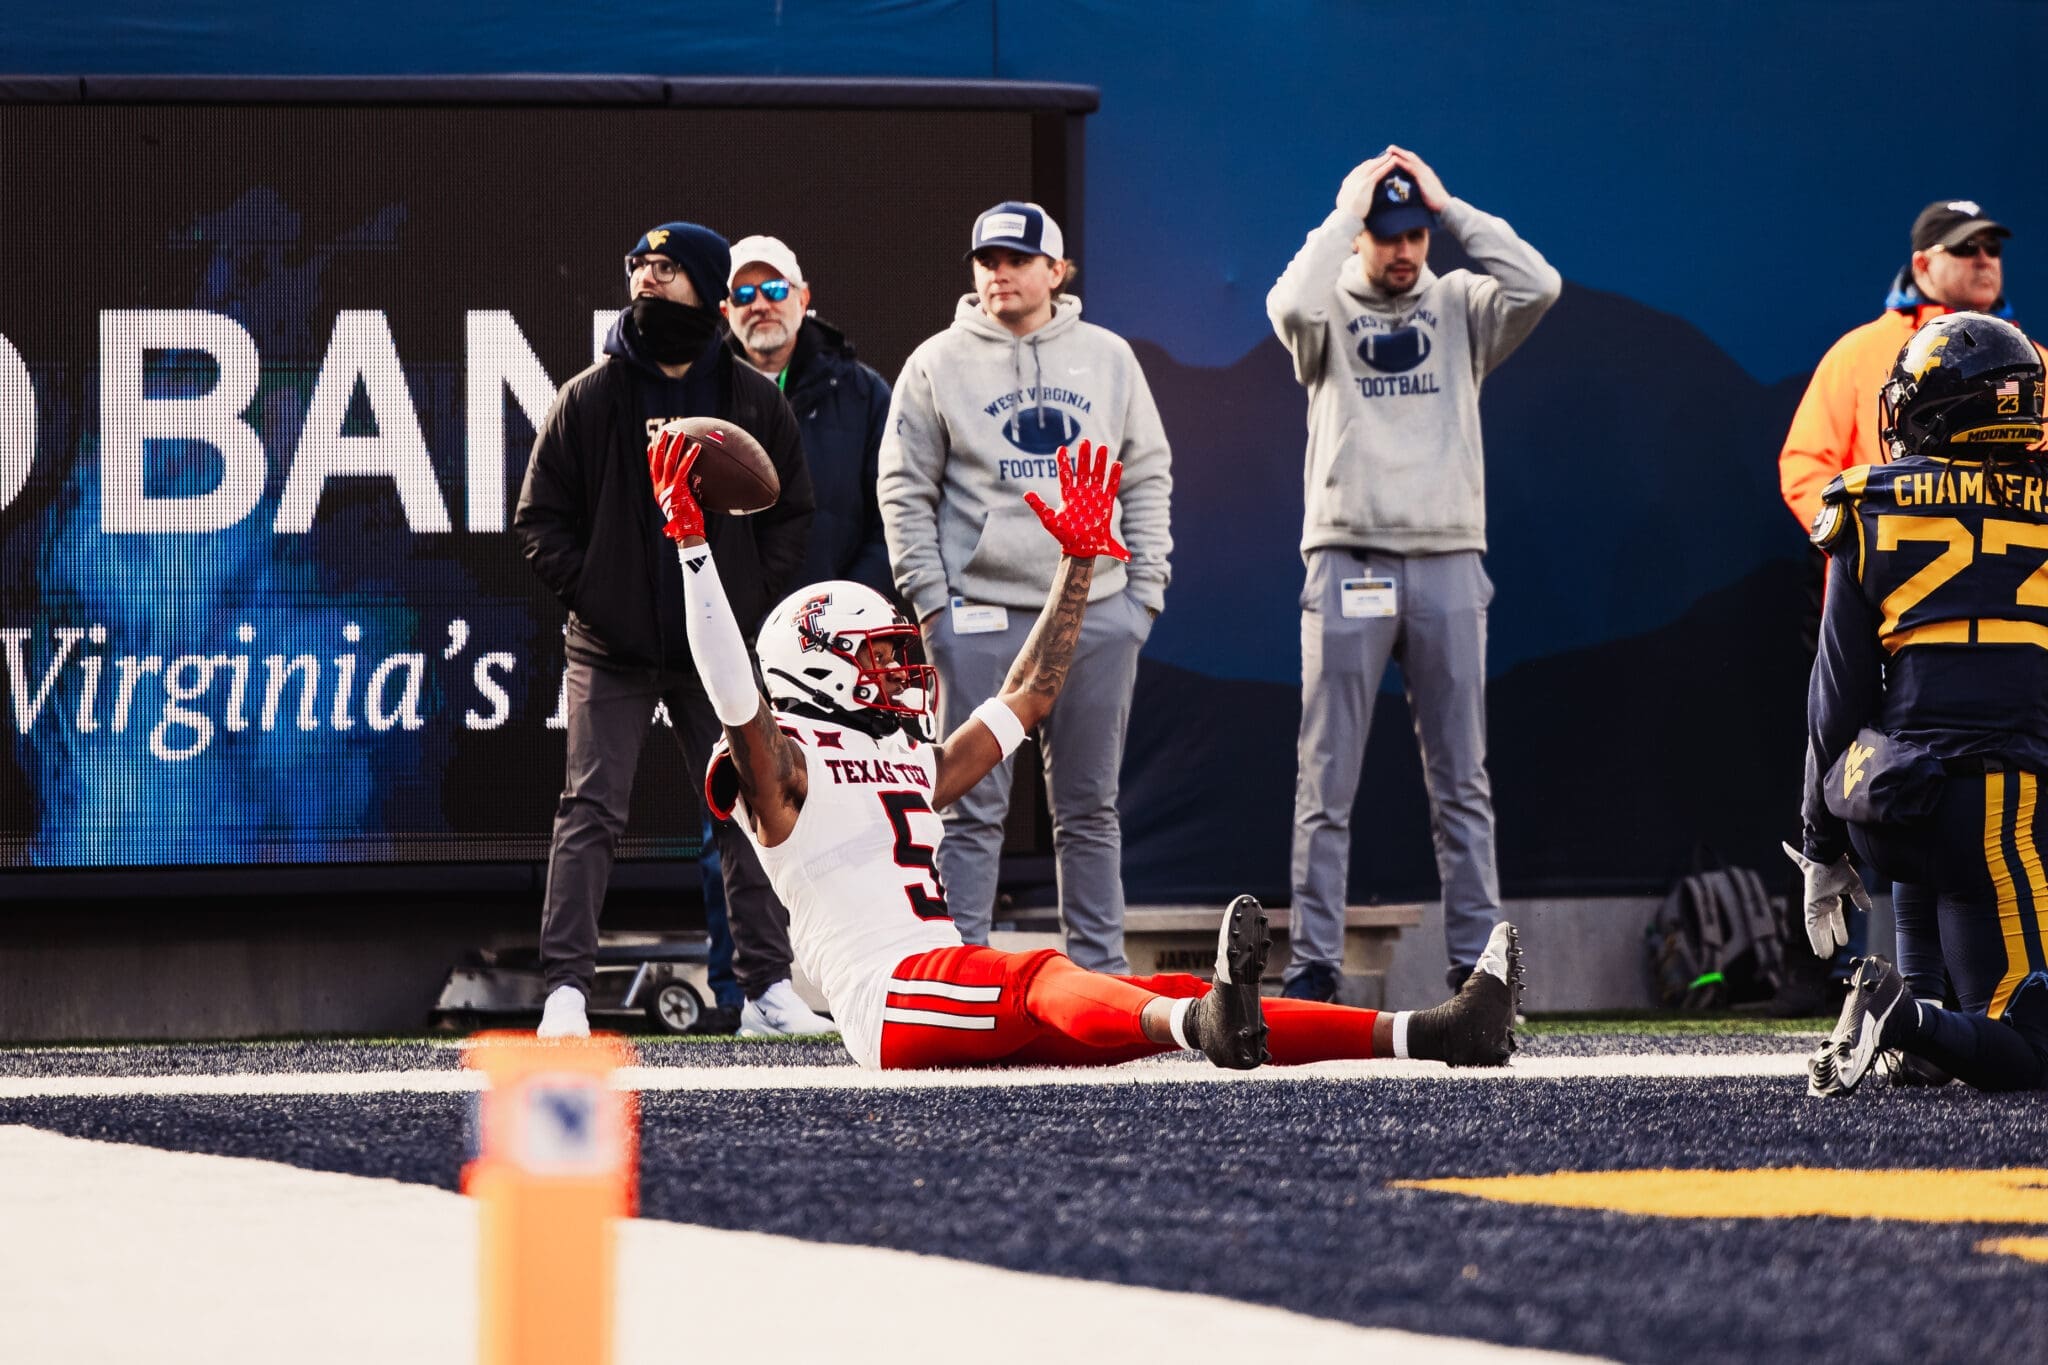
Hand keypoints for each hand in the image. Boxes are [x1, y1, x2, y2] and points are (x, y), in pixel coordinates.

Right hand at [647, 422, 704, 541]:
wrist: (685, 532)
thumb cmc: (686, 521)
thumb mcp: (679, 505)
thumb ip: (680, 494)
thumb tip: (690, 488)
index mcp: (658, 491)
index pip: (653, 469)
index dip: (651, 456)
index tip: (651, 444)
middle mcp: (660, 487)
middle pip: (658, 461)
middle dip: (661, 445)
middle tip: (665, 432)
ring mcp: (667, 487)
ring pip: (669, 461)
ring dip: (675, 446)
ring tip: (681, 434)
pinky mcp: (677, 488)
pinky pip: (683, 468)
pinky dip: (689, 457)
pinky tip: (696, 448)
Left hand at [1023, 439, 1128, 561]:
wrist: (1080, 550)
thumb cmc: (1064, 536)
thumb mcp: (1049, 521)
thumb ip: (1039, 507)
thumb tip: (1026, 493)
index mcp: (1068, 496)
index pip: (1065, 475)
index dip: (1064, 462)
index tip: (1062, 448)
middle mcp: (1082, 494)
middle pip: (1083, 471)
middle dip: (1084, 457)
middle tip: (1085, 441)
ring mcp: (1094, 497)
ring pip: (1097, 476)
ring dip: (1099, 462)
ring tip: (1102, 447)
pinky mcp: (1106, 504)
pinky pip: (1111, 487)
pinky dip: (1113, 476)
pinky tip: (1116, 464)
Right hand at [1338, 149, 1397, 218]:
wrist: (1344, 221)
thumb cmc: (1346, 219)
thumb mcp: (1345, 207)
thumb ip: (1349, 200)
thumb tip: (1353, 201)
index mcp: (1346, 185)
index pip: (1358, 171)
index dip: (1367, 166)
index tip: (1374, 164)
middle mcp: (1351, 180)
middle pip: (1365, 166)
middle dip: (1376, 160)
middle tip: (1386, 156)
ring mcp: (1358, 181)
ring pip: (1372, 166)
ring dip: (1383, 160)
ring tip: (1392, 156)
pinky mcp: (1366, 184)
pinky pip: (1378, 172)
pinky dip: (1386, 166)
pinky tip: (1394, 162)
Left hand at [1384, 145, 1448, 210]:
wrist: (1444, 207)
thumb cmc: (1434, 204)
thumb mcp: (1424, 194)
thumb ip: (1417, 189)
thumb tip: (1407, 192)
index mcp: (1425, 174)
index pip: (1413, 162)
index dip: (1404, 156)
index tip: (1393, 153)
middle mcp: (1425, 170)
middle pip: (1411, 157)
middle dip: (1400, 151)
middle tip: (1389, 148)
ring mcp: (1425, 173)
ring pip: (1411, 159)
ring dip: (1400, 153)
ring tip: (1389, 149)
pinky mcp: (1424, 178)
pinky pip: (1411, 168)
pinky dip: (1402, 163)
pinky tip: (1394, 160)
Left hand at [1781, 841, 1871, 955]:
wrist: (1826, 856)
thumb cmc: (1837, 866)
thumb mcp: (1853, 885)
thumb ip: (1859, 897)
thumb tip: (1868, 908)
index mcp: (1831, 898)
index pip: (1835, 919)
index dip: (1839, 930)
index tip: (1842, 942)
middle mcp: (1822, 903)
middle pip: (1825, 925)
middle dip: (1827, 939)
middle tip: (1829, 954)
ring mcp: (1815, 905)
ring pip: (1817, 928)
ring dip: (1820, 942)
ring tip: (1823, 956)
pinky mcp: (1810, 905)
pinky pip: (1811, 925)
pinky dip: (1814, 937)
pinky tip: (1816, 948)